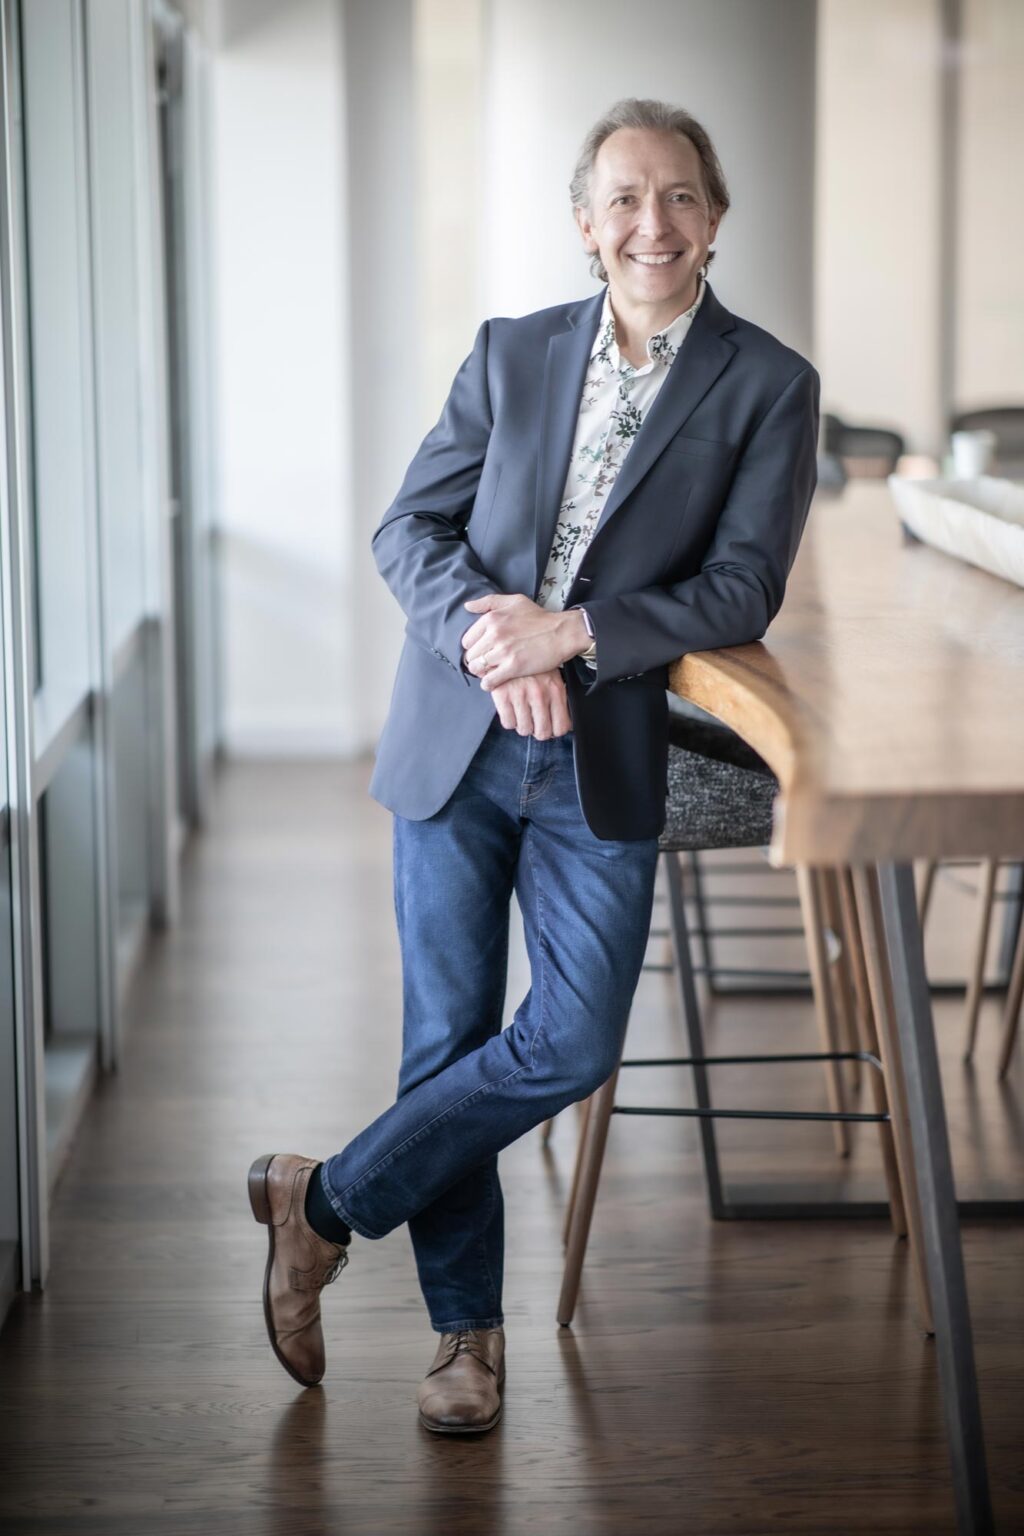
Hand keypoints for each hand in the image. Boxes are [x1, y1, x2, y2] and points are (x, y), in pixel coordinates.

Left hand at [461, 593, 590, 688]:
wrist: (562, 632)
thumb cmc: (539, 617)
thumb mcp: (514, 601)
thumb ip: (488, 601)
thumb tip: (467, 606)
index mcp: (491, 619)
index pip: (467, 640)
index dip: (474, 647)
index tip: (483, 651)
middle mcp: (494, 634)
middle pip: (470, 656)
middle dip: (476, 661)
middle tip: (487, 663)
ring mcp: (503, 651)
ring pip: (477, 669)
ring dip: (481, 673)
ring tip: (490, 672)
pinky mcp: (513, 667)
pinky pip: (489, 681)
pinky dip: (488, 684)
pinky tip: (493, 682)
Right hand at [489, 669, 571, 738]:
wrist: (509, 646)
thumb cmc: (533, 665)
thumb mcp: (553, 678)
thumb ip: (560, 700)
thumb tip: (567, 724)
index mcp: (555, 690)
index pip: (561, 727)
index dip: (555, 731)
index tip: (550, 728)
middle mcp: (539, 694)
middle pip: (542, 733)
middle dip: (538, 731)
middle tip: (535, 723)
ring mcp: (520, 695)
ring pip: (524, 730)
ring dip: (523, 725)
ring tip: (522, 713)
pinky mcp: (502, 695)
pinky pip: (508, 723)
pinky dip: (509, 720)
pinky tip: (512, 709)